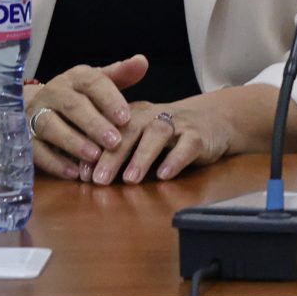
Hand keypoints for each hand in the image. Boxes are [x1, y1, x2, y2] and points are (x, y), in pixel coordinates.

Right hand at [25, 56, 147, 179]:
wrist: (43, 106)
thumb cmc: (84, 96)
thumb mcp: (102, 83)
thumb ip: (122, 75)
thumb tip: (142, 61)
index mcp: (76, 77)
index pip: (93, 83)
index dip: (110, 100)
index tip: (126, 118)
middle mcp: (53, 92)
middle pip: (73, 106)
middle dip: (94, 124)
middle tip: (115, 142)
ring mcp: (35, 113)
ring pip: (51, 126)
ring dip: (73, 143)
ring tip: (94, 157)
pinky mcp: (24, 135)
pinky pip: (36, 149)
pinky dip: (54, 162)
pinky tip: (73, 172)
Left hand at [90, 93, 242, 185]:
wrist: (215, 119)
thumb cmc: (169, 135)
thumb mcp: (141, 136)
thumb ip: (118, 151)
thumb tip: (86, 175)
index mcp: (134, 115)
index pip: (110, 130)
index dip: (95, 150)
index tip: (81, 174)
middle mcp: (154, 116)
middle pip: (131, 130)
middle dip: (113, 154)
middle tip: (99, 179)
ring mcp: (178, 124)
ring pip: (158, 134)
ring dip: (143, 156)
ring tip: (131, 180)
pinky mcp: (200, 135)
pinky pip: (187, 145)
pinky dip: (176, 159)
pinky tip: (165, 174)